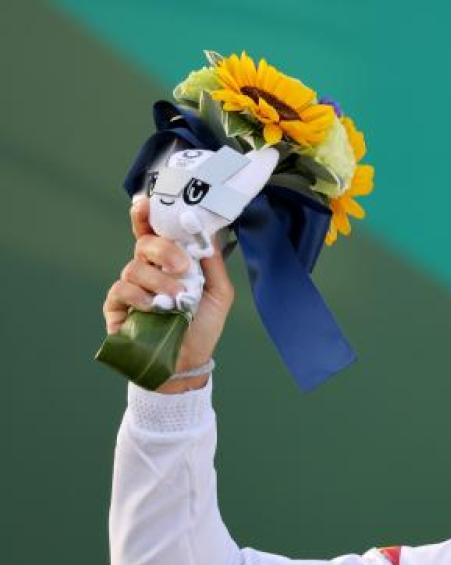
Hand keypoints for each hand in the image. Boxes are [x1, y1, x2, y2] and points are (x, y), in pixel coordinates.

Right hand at [102, 195, 235, 392]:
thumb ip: (213, 264)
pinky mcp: (116, 308)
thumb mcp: (219, 293)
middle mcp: (147, 270)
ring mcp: (130, 288)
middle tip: (182, 267)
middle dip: (163, 250)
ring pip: (134, 267)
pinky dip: (139, 297)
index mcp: (169, 262)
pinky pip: (121, 291)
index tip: (146, 202)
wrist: (188, 362)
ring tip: (177, 300)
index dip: (146, 215)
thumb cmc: (202, 326)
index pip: (153, 232)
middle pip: (144, 243)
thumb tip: (207, 234)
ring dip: (159, 281)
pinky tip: (155, 309)